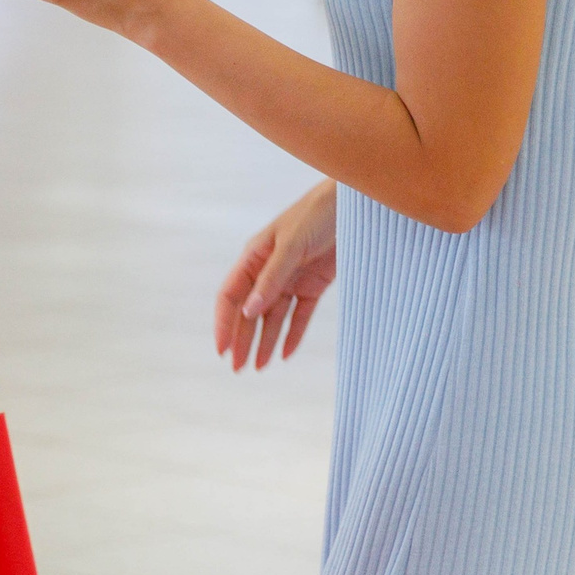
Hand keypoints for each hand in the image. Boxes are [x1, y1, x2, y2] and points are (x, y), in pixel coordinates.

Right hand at [216, 180, 337, 370]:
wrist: (353, 205)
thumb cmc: (315, 214)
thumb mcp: (290, 245)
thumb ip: (271, 278)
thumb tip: (248, 311)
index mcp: (254, 258)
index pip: (231, 296)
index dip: (224, 323)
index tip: (222, 349)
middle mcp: (268, 271)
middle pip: (249, 311)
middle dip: (242, 339)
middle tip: (238, 369)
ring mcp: (290, 279)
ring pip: (273, 317)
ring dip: (265, 341)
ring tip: (259, 368)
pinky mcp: (313, 285)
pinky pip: (299, 315)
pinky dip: (293, 334)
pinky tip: (286, 354)